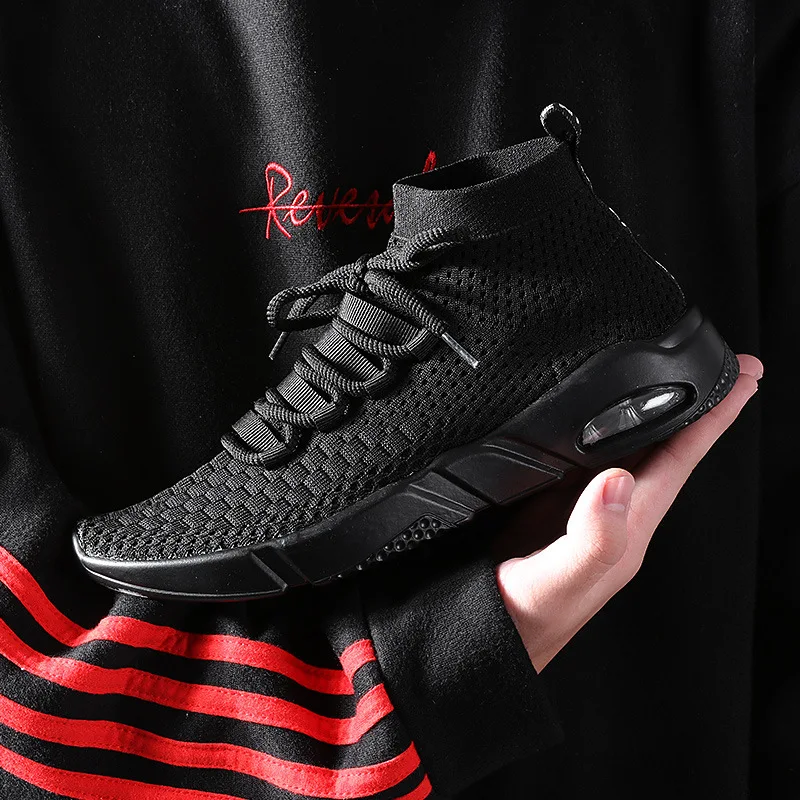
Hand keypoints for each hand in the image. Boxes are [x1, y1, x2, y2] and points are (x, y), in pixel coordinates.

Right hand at [496, 354, 762, 672]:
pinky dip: (603, 428)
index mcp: (625, 531)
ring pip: (630, 450)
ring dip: (656, 414)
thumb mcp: (555, 586)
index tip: (744, 376)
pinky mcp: (552, 506)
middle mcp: (612, 517)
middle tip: (723, 362)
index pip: (680, 462)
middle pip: (665, 449)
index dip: (713, 417)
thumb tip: (618, 481)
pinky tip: (601, 416)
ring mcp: (582, 511)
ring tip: (676, 379)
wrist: (479, 641)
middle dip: (696, 404)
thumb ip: (591, 541)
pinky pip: (588, 456)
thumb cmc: (520, 624)